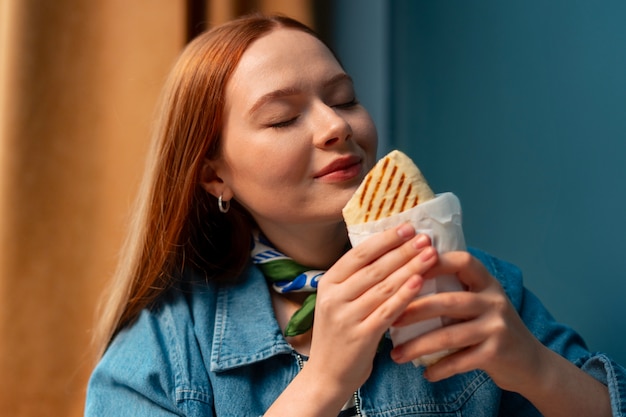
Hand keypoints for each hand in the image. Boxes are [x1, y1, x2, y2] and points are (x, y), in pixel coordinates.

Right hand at [305, 224, 436, 394]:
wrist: (325, 377)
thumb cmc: (338, 336)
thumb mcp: (338, 303)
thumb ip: (355, 281)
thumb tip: (389, 253)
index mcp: (327, 283)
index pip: (358, 254)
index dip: (385, 240)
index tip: (407, 227)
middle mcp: (334, 297)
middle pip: (374, 267)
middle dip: (402, 250)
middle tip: (425, 237)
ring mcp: (346, 317)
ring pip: (383, 286)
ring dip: (410, 268)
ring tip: (430, 255)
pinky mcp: (361, 336)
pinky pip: (387, 310)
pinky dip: (405, 295)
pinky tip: (420, 282)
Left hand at [390, 251, 545, 392]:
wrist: (531, 363)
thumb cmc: (492, 328)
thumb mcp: (481, 302)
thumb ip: (455, 291)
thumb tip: (406, 280)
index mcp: (487, 283)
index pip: (462, 262)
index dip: (435, 262)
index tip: (407, 270)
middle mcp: (494, 301)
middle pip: (448, 301)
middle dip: (414, 310)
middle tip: (389, 319)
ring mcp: (497, 327)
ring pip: (450, 335)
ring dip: (418, 346)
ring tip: (396, 354)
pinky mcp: (497, 353)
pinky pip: (461, 361)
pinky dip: (440, 368)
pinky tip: (424, 373)